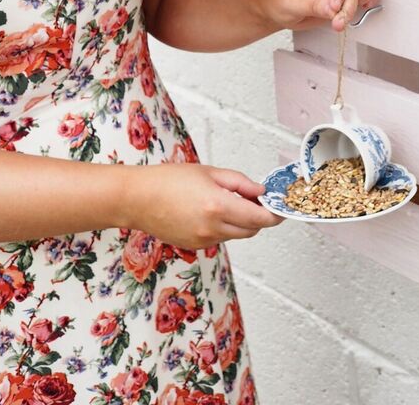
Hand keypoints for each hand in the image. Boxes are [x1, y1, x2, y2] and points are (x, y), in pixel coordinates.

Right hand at [121, 163, 282, 247]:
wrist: (138, 199)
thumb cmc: (168, 180)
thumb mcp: (209, 172)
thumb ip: (239, 183)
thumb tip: (260, 192)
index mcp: (218, 206)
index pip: (259, 218)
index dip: (274, 214)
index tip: (281, 208)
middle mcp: (213, 228)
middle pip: (251, 230)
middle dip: (258, 216)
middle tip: (254, 198)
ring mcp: (203, 241)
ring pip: (236, 235)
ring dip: (240, 222)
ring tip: (228, 201)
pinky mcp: (194, 247)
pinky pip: (220, 238)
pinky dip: (224, 227)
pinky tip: (209, 211)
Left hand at [255, 0, 380, 32]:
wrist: (273, 9)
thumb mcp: (292, 3)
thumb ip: (314, 5)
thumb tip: (334, 10)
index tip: (335, 7)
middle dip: (348, 3)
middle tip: (338, 21)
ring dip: (359, 1)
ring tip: (347, 17)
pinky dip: (367, 0)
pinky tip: (362, 9)